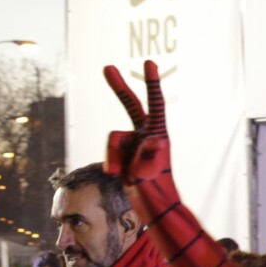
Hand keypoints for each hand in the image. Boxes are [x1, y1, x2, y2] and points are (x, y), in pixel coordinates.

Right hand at [103, 61, 173, 197]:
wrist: (150, 204)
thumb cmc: (154, 186)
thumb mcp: (152, 168)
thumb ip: (150, 152)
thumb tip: (152, 140)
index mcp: (157, 132)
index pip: (155, 103)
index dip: (152, 83)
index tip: (149, 62)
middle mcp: (145, 133)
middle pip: (130, 105)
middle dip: (118, 86)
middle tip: (107, 67)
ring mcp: (134, 142)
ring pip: (113, 138)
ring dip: (113, 156)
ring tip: (121, 175)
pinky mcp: (124, 152)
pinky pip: (110, 151)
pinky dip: (111, 162)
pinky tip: (119, 176)